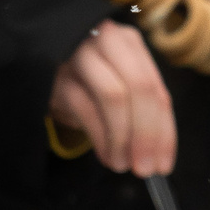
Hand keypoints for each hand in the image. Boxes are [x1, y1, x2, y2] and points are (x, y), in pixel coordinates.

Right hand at [49, 20, 176, 176]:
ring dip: (122, 139)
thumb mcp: (121, 86)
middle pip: (139, 88)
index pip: (156, 88)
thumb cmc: (91, 82)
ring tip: (123, 165)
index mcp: (129, 43)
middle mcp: (107, 41)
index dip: (164, 131)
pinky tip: (107, 155)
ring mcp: (81, 56)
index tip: (163, 165)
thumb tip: (159, 157)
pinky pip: (86, 110)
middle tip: (145, 168)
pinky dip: (101, 139)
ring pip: (114, 97)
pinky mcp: (59, 76)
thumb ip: (145, 112)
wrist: (45, 71)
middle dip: (147, 134)